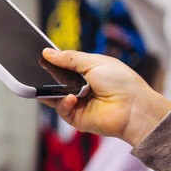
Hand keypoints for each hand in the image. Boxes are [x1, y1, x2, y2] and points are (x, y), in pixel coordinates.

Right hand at [40, 48, 170, 144]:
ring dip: (51, 90)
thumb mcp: (94, 63)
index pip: (64, 66)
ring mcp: (79, 103)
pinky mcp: (78, 118)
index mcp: (88, 72)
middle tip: (36, 69)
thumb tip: (47, 52)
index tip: (39, 55)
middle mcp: (82, 87)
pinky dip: (63, 104)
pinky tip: (71, 98)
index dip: (53, 62)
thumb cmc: (122, 82)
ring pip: (55, 96)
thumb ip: (70, 58)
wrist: (134, 107)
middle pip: (56, 81)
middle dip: (47, 76)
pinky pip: (62, 110)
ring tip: (49, 84)